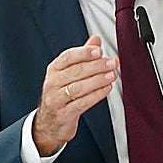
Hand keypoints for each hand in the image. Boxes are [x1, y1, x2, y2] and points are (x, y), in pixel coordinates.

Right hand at [32, 36, 116, 156]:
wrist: (50, 123)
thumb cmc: (61, 94)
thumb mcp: (68, 73)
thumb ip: (83, 56)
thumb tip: (96, 39)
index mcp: (54, 69)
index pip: (68, 57)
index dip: (84, 53)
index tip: (99, 51)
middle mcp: (53, 83)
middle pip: (76, 71)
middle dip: (97, 66)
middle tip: (112, 62)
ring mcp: (56, 99)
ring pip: (79, 87)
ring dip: (98, 80)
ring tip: (112, 75)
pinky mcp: (64, 114)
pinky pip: (82, 103)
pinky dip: (96, 95)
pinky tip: (107, 89)